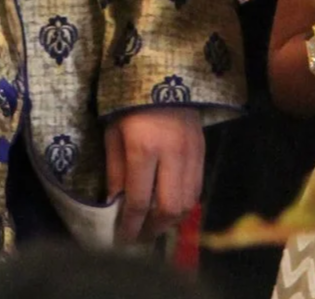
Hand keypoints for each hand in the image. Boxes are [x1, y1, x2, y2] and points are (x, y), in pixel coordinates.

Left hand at [103, 106, 204, 243]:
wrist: (161, 75)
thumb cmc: (128, 103)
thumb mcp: (112, 133)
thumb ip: (115, 170)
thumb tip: (114, 203)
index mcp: (143, 149)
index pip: (139, 200)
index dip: (131, 225)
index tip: (122, 238)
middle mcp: (172, 156)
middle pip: (167, 209)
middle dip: (153, 229)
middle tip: (139, 237)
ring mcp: (191, 155)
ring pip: (187, 203)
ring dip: (170, 221)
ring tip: (153, 226)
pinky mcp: (203, 152)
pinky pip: (197, 189)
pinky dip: (184, 205)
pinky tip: (170, 208)